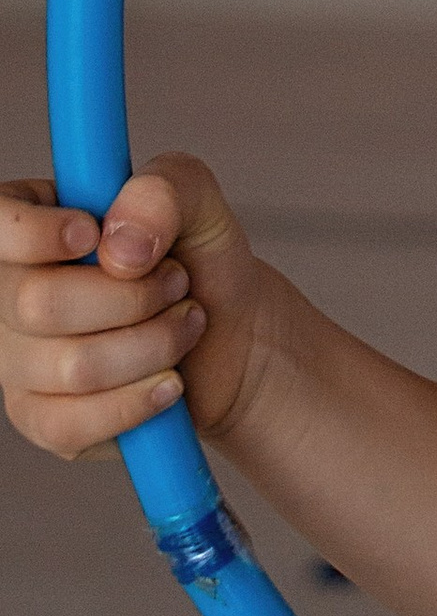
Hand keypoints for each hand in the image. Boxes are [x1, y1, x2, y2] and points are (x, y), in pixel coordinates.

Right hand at [0, 155, 267, 458]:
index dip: (33, 232)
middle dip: (132, 296)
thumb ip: (164, 191)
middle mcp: (9, 293)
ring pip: (71, 367)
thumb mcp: (199, 202)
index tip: (91, 231)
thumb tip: (119, 247)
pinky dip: (138, 402)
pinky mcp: (40, 419)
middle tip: (177, 282)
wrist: (234, 339)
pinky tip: (168, 381)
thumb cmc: (202, 263)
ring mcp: (17, 361)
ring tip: (184, 324)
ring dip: (153, 345)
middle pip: (36, 303)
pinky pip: (73, 423)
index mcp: (33, 225)